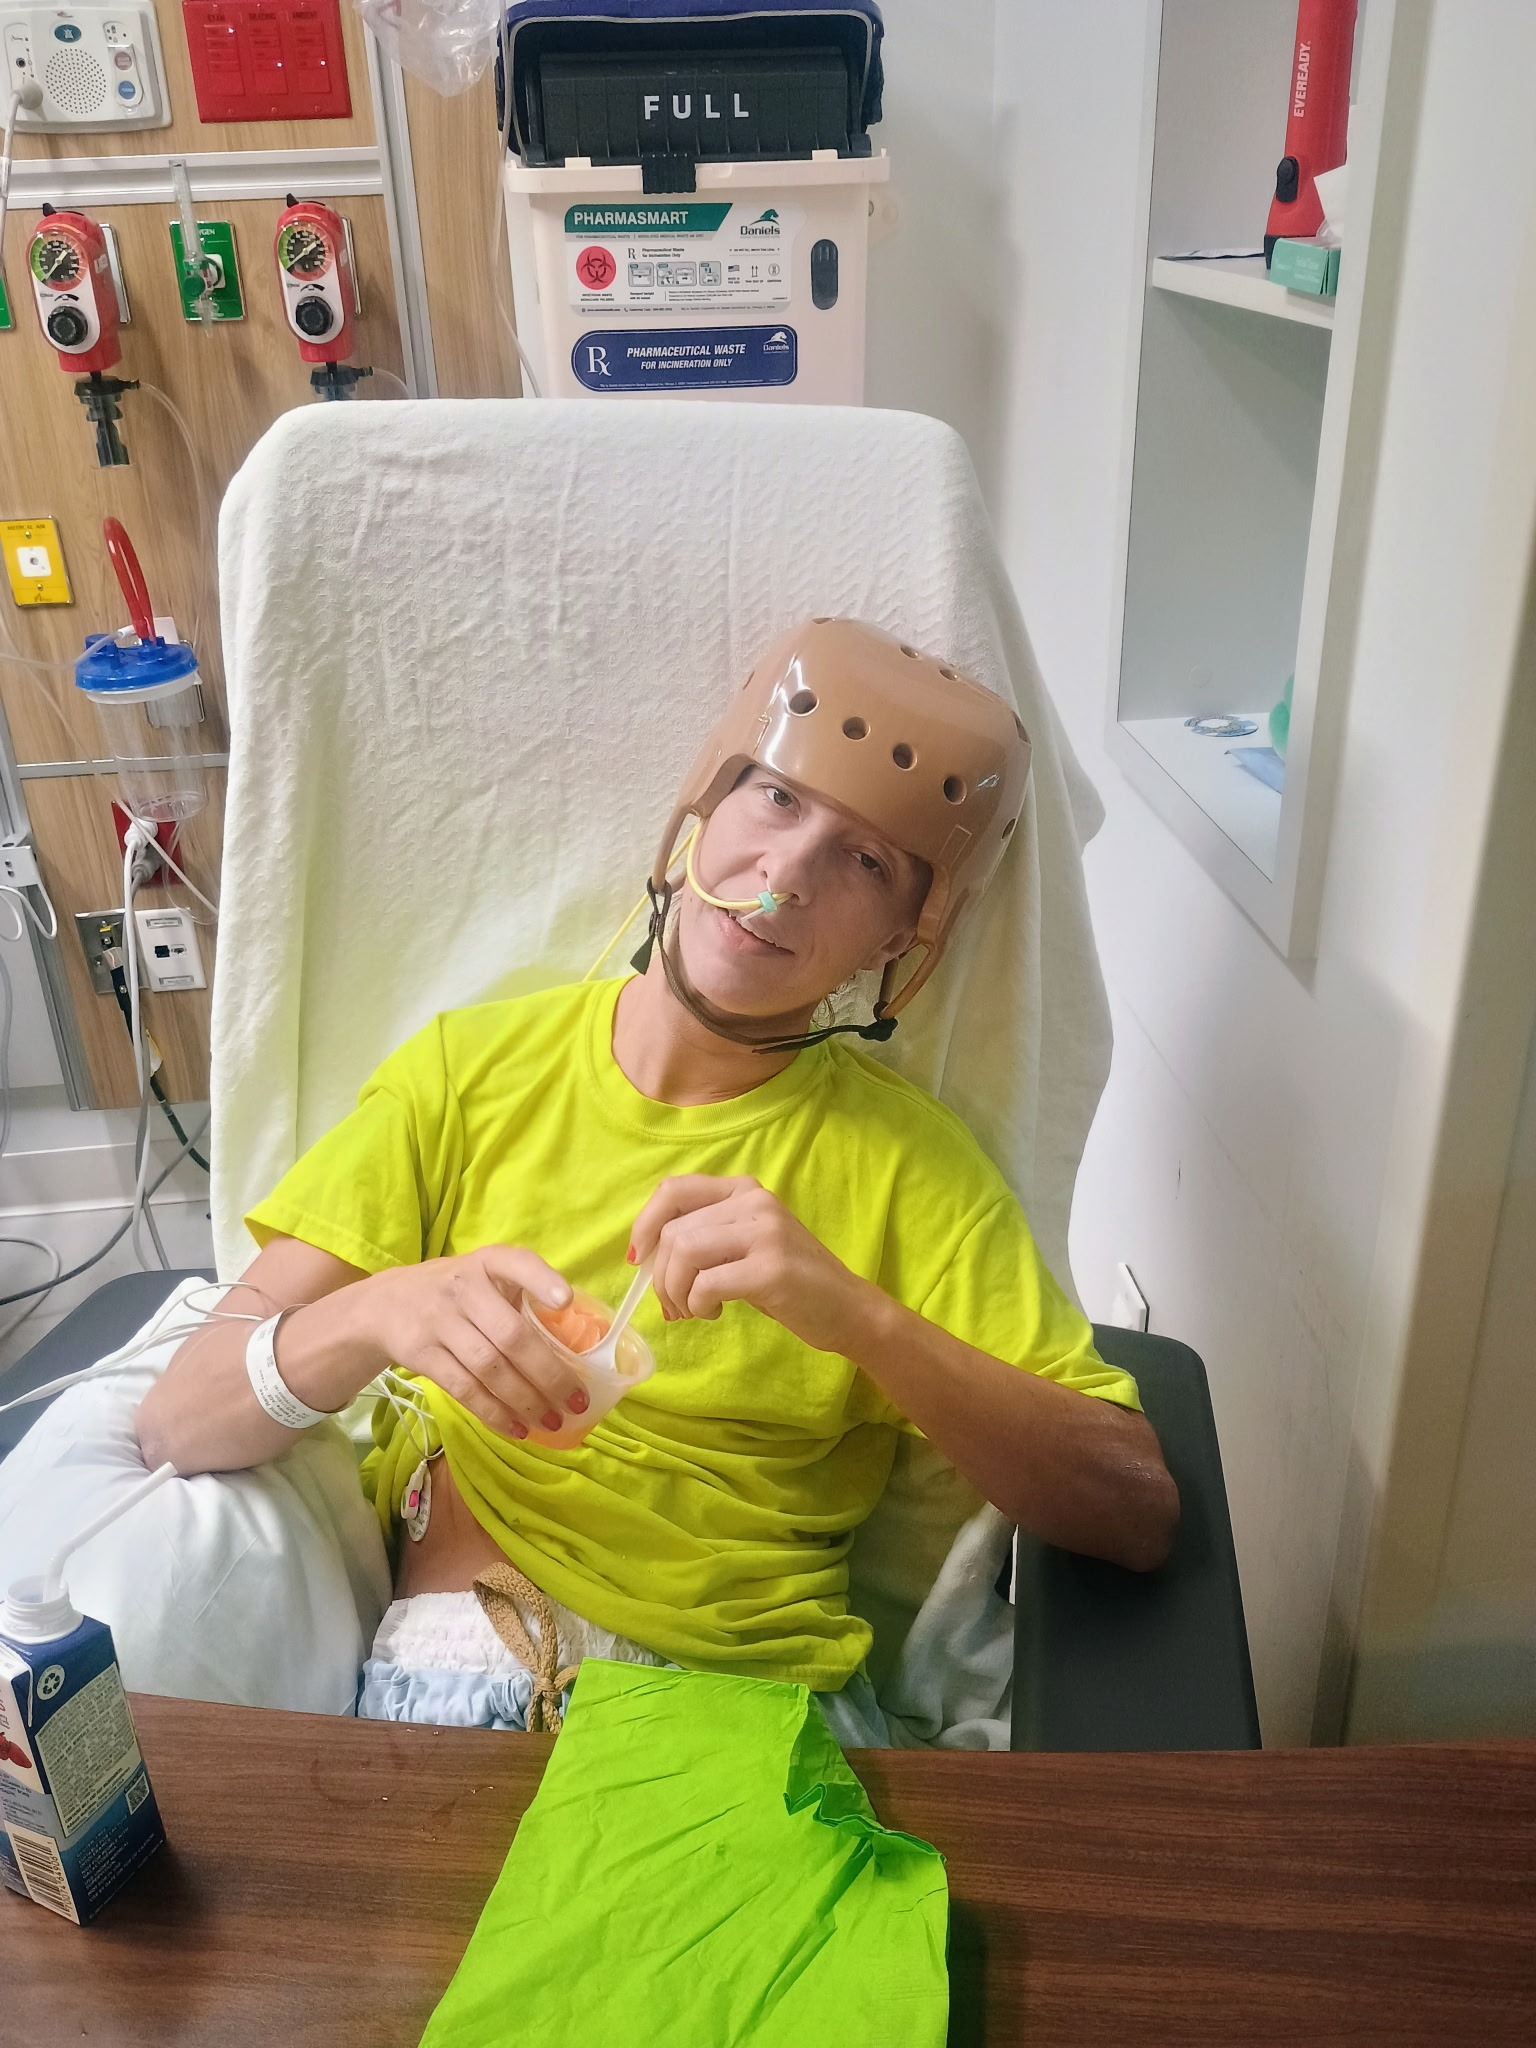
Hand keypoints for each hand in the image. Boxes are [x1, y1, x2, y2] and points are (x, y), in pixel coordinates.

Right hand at [353, 1246, 587, 1441]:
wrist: (385, 1304)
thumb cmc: (456, 1292)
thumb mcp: (484, 1277)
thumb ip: (522, 1296)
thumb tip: (579, 1343)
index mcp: (488, 1263)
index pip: (516, 1263)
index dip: (541, 1280)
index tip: (565, 1301)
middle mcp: (463, 1288)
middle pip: (511, 1335)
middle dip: (549, 1373)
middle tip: (578, 1401)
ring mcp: (439, 1321)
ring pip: (489, 1368)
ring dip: (525, 1400)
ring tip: (552, 1421)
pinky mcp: (421, 1353)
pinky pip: (464, 1388)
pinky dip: (493, 1412)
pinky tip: (516, 1428)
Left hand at [630, 1175, 868, 1354]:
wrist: (847, 1309)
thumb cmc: (789, 1282)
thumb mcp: (745, 1245)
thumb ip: (704, 1237)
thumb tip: (646, 1257)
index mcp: (744, 1190)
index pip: (674, 1190)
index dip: (645, 1224)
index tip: (640, 1260)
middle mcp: (755, 1202)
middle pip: (674, 1231)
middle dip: (661, 1276)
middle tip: (674, 1306)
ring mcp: (765, 1233)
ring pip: (684, 1253)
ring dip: (676, 1291)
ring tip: (693, 1310)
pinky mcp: (770, 1269)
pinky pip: (706, 1284)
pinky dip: (698, 1304)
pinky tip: (714, 1312)